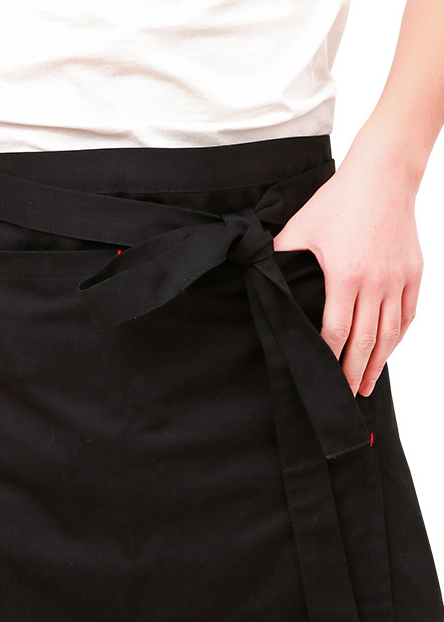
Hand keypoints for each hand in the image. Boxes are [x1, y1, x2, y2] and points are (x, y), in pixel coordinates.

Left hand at [272, 139, 422, 396]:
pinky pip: (407, 315)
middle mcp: (376, 282)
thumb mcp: (300, 229)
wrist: (384, 175)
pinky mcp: (414, 272)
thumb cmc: (338, 201)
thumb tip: (258, 279)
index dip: (327, 356)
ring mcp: (398, 278)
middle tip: (342, 395)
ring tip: (365, 385)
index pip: (335, 330)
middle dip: (351, 371)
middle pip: (365, 340)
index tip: (319, 376)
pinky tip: (386, 353)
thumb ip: (280, 258)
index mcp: (345, 275)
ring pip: (389, 333)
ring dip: (377, 363)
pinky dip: (397, 339)